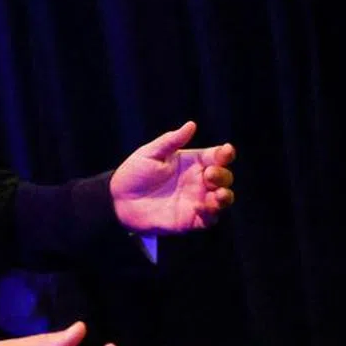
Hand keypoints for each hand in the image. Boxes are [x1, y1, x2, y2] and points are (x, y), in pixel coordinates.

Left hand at [109, 121, 234, 233]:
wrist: (119, 200)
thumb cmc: (134, 173)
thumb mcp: (151, 153)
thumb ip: (171, 141)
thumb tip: (191, 125)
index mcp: (193, 162)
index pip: (217, 156)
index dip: (226, 153)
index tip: (225, 151)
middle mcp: (199, 181)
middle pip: (224, 177)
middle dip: (223, 175)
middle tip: (209, 174)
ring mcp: (197, 200)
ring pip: (223, 199)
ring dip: (225, 197)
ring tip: (219, 194)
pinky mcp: (191, 220)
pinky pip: (209, 219)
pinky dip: (210, 213)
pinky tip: (200, 207)